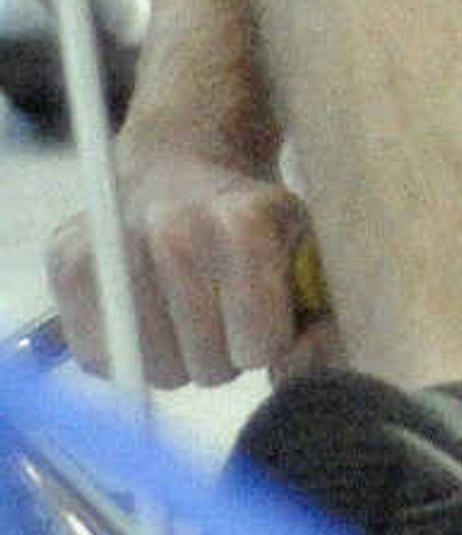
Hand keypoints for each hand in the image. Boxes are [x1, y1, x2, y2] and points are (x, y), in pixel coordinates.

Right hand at [47, 142, 327, 389]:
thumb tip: (292, 368)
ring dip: (177, 359)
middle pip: (207, 366)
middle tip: (224, 313)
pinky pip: (98, 358)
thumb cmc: (258, 226)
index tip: (267, 316)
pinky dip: (127, 355)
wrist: (183, 165)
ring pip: (154, 370)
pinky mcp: (65, 261)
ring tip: (187, 314)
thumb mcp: (310, 257)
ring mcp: (114, 243)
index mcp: (245, 223)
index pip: (258, 346)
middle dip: (224, 355)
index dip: (266, 343)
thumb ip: (323, 320)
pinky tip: (146, 317)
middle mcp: (175, 229)